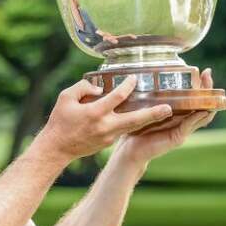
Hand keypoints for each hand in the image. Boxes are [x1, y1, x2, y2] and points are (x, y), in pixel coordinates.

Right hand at [41, 75, 172, 160]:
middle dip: (153, 114)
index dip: (128, 86)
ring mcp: (108, 137)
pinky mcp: (107, 143)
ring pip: (132, 126)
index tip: (135, 78)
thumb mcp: (65, 97)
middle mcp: (105, 126)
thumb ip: (83, 87)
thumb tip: (100, 88)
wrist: (57, 148)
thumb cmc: (60, 121)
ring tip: (163, 113)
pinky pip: (123, 130)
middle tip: (169, 108)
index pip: (117, 97)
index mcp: (95, 113)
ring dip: (148, 120)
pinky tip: (141, 118)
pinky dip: (133, 123)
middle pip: (135, 119)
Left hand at [114, 68, 217, 165]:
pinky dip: (197, 117)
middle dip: (208, 90)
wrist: (131, 149)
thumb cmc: (136, 127)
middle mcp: (183, 121)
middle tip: (208, 74)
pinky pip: (190, 125)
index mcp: (178, 113)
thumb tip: (144, 75)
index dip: (202, 87)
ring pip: (202, 115)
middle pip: (203, 105)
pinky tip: (201, 110)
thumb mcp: (146, 108)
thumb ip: (151, 98)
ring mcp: (183, 130)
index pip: (195, 98)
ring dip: (207, 103)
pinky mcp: (177, 137)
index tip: (204, 72)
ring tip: (209, 90)